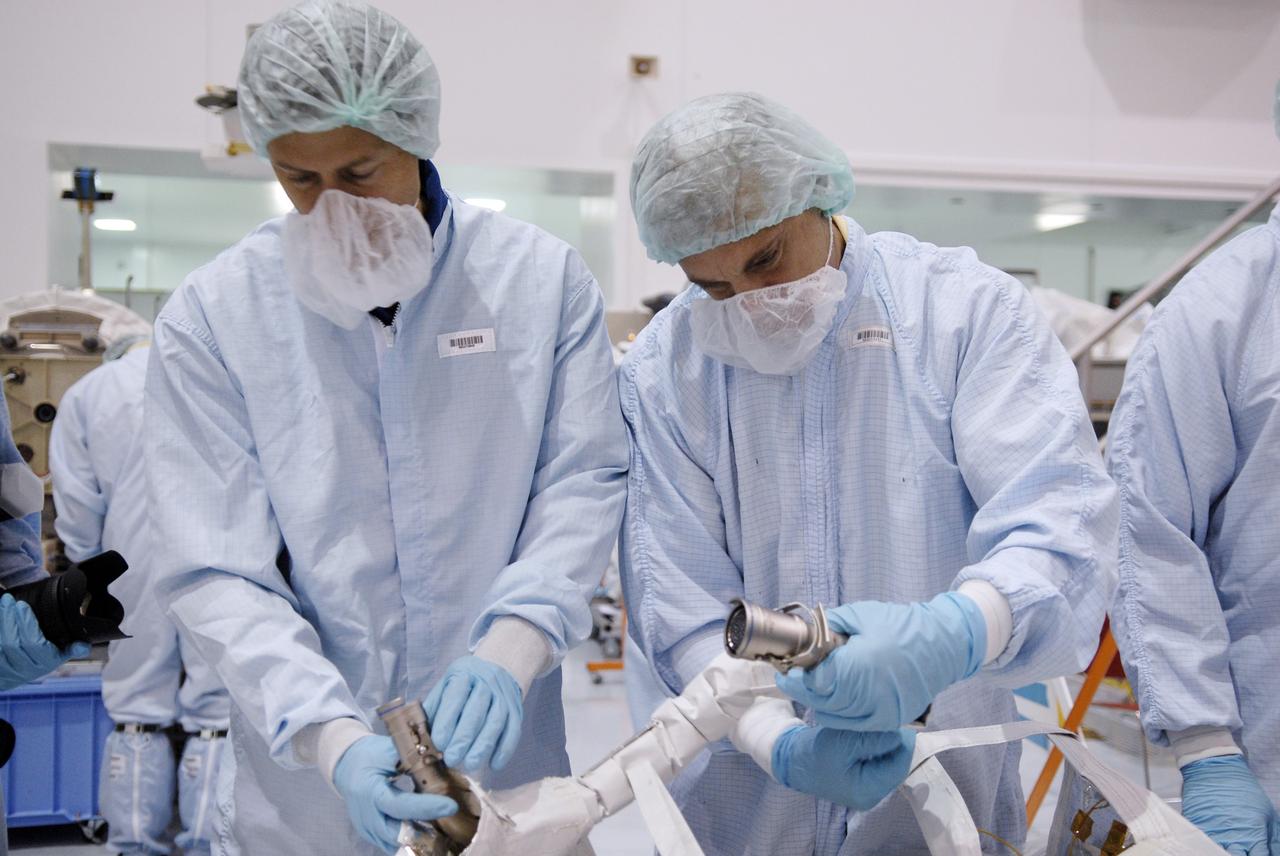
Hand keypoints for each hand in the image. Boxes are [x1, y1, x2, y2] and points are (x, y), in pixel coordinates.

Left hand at [0, 594, 89, 689]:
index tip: (22, 605)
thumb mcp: (59, 656)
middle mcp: (25, 668)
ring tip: (3, 604)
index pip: (34, 643)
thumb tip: (84, 646)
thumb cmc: (39, 660)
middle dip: (9, 619)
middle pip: (13, 643)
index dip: (27, 624)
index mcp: (45, 662)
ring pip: (0, 645)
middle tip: (8, 600)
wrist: (13, 677)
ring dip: (1, 622)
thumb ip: (72, 649)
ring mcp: (7, 669)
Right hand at [332, 735, 456, 853]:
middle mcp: (366, 815)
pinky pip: (391, 844)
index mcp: (370, 791)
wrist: (347, 766)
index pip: (400, 805)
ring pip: (396, 843)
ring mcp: (366, 827)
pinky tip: (428, 831)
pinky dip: (410, 840)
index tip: (450, 806)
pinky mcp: (370, 834)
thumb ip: (411, 757)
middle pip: (398, 832)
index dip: (426, 808)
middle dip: (425, 831)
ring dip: (419, 838)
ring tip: (443, 828)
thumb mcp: (387, 750)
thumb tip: (439, 758)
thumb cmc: (369, 756)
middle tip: (449, 821)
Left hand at [424, 655, 522, 771]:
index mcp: (463, 676)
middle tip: (452, 759)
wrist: (498, 667)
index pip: (455, 698)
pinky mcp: (516, 709)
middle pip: (476, 712)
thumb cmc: (465, 684)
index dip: (447, 722)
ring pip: (496, 722)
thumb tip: (421, 736)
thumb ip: (434, 708)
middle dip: (463, 738)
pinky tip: (494, 765)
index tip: (439, 744)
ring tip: (471, 764)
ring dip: (483, 746)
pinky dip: (505, 749)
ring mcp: (503, 696)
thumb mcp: (446, 686)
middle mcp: (486, 683)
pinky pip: (513, 730)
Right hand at [771, 725, 915, 809]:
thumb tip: (899, 735)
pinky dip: (878, 750)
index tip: (900, 720)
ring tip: (880, 726)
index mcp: (867, 791)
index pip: (899, 766)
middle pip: (896, 766)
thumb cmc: (814, 752)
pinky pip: (878, 764)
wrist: (791, 760)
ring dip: (886, 745)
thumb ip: (872, 740)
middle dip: (895, 744)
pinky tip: (871, 737)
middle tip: (890, 719)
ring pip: (888, 764)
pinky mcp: (861, 782)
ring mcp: (866, 791)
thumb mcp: (843, 743)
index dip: (903, 743)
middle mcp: (871, 796)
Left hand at [776, 592, 984, 729]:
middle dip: (803, 690)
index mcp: (861, 666)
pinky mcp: (890, 720)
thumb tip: (805, 635)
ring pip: (835, 716)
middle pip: (822, 701)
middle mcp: (871, 695)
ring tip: (809, 687)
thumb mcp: (860, 615)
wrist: (944, 644)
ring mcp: (882, 712)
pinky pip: (854, 724)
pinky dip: (837, 714)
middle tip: (791, 679)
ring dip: (817, 703)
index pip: (817, 681)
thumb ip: (829, 627)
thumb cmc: (902, 625)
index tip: (787, 669)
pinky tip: (829, 701)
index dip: (797, 678)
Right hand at [1181, 755, 1276, 854]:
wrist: (1214, 769)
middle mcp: (1233, 838)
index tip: (1259, 855)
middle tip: (1244, 852)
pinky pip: (1200, 845)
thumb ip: (1273, 839)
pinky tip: (1213, 845)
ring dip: (1224, 853)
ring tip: (1230, 847)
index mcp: (1254, 836)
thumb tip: (1275, 853)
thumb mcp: (1267, 813)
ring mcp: (1212, 833)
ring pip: (1217, 854)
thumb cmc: (1243, 790)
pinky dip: (1206, 847)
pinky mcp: (1196, 827)